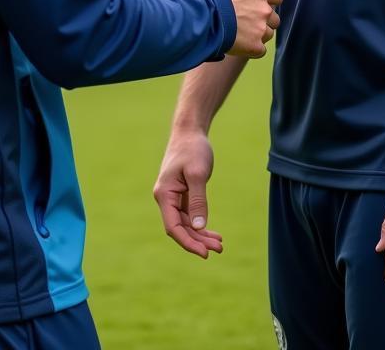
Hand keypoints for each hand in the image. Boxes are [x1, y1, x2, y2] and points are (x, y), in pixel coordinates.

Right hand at [153, 129, 222, 257]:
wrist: (190, 131)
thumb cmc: (192, 149)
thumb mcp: (197, 173)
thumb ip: (198, 201)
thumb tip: (199, 227)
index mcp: (164, 194)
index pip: (173, 227)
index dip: (188, 242)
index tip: (205, 253)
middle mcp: (166, 199)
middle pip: (180, 228)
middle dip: (198, 241)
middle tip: (219, 249)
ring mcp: (174, 198)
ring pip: (186, 224)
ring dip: (201, 235)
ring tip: (220, 245)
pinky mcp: (182, 195)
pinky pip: (190, 216)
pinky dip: (201, 225)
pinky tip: (213, 233)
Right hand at [205, 0, 282, 57]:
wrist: (203, 15)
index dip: (270, 0)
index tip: (260, 3)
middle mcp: (265, 11)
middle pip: (274, 18)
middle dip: (265, 19)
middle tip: (249, 20)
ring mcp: (260, 30)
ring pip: (268, 34)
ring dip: (259, 34)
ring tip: (243, 33)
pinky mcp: (254, 47)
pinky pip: (260, 51)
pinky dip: (252, 49)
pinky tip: (241, 45)